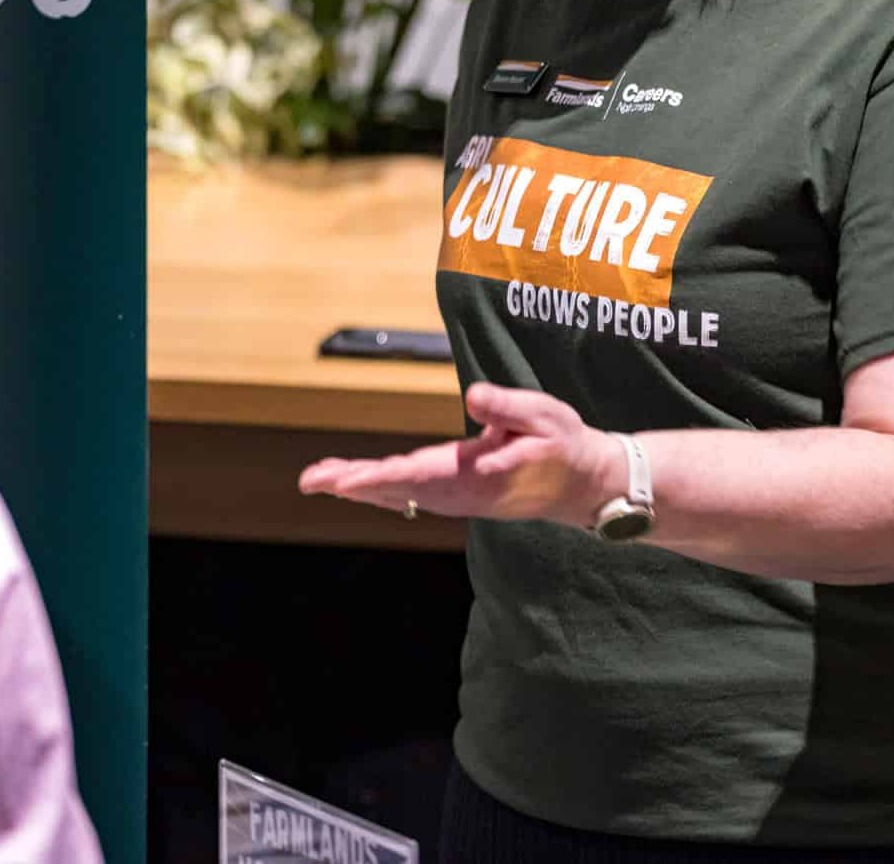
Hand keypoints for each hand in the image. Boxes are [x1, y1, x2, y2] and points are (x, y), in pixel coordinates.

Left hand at [297, 382, 624, 526]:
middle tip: (310, 480)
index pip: (420, 475)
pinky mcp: (459, 495)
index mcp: (479, 473)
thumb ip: (507, 407)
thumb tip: (473, 396)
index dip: (380, 477)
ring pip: (400, 494)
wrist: (584, 486)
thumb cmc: (563, 445)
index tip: (344, 481)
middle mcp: (462, 491)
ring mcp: (459, 498)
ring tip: (317, 479)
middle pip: (399, 488)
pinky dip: (379, 489)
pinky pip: (410, 494)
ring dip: (359, 486)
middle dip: (353, 482)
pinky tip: (355, 483)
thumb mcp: (545, 416)